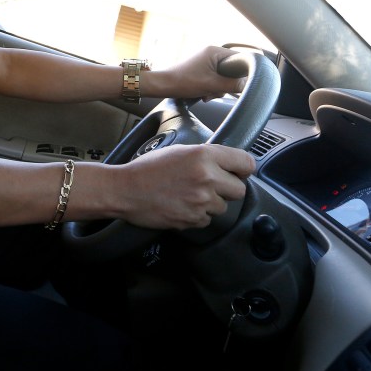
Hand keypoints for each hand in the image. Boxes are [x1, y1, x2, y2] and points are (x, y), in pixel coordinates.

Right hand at [112, 144, 254, 229]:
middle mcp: (207, 178)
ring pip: (223, 207)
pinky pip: (207, 219)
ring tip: (189, 196)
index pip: (246, 163)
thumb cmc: (146, 169)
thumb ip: (204, 156)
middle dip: (227, 188)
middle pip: (239, 189)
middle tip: (210, 185)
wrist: (125, 190)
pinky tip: (181, 206)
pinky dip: (197, 215)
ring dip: (210, 203)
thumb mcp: (177, 150)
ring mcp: (201, 201)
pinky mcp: (193, 219)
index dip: (243, 169)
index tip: (238, 172)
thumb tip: (224, 163)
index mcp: (204, 156)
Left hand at [150, 46, 246, 100]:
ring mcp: (206, 62)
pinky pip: (215, 80)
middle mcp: (211, 54)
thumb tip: (250, 85)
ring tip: (206, 93)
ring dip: (218, 89)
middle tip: (216, 91)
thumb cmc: (183, 82)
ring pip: (224, 77)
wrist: (163, 86)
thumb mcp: (211, 85)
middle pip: (232, 70)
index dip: (243, 73)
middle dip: (226, 84)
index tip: (241, 84)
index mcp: (215, 51)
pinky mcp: (202, 70)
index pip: (240, 59)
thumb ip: (233, 85)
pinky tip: (204, 94)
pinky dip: (212, 89)